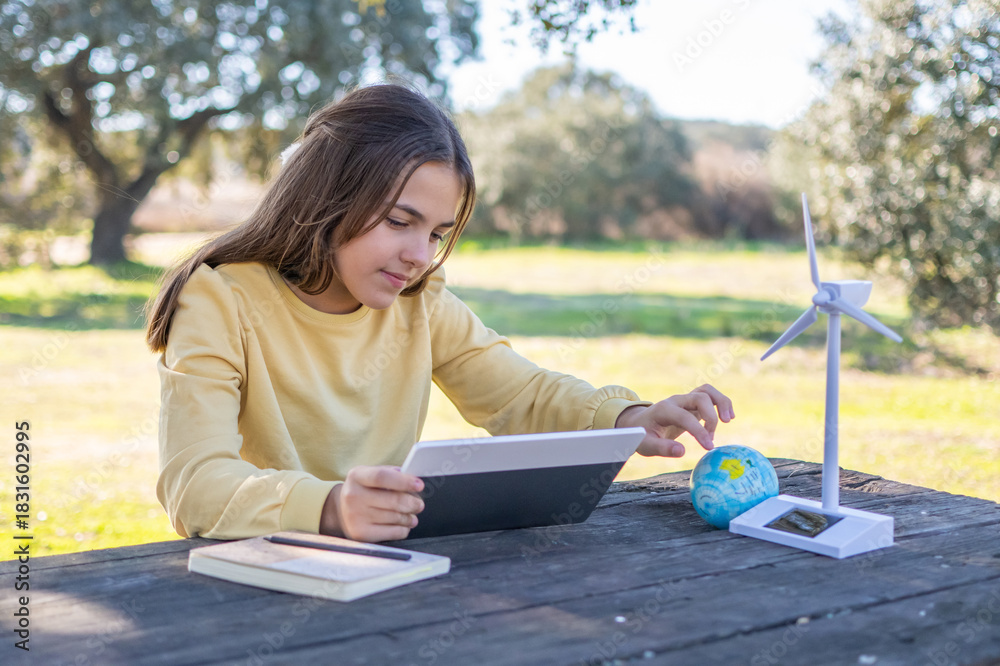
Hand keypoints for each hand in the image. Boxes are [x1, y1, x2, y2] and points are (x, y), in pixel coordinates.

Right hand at [319, 465, 424, 541]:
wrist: (342, 511)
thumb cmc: (365, 490)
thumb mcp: (370, 475)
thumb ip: (391, 474)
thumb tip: (413, 480)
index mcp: (357, 476)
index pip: (382, 476)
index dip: (403, 481)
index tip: (419, 485)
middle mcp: (353, 495)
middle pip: (393, 500)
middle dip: (412, 503)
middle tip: (419, 504)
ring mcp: (355, 516)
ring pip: (395, 517)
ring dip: (409, 517)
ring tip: (411, 514)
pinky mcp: (361, 534)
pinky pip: (393, 532)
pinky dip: (403, 529)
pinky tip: (402, 524)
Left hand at [615, 384, 733, 457]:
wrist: (639, 423)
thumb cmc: (642, 434)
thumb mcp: (645, 445)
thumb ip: (662, 448)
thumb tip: (682, 451)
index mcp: (663, 410)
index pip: (685, 416)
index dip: (699, 430)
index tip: (708, 446)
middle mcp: (676, 401)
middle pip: (699, 397)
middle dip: (711, 417)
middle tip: (711, 439)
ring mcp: (685, 400)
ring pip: (707, 391)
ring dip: (721, 403)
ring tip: (728, 420)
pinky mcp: (693, 403)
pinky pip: (710, 395)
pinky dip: (722, 402)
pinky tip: (728, 417)